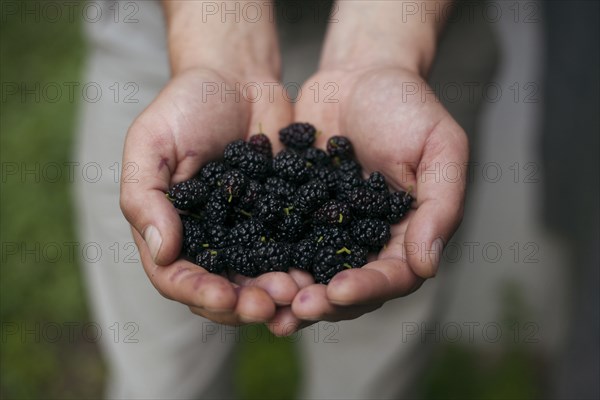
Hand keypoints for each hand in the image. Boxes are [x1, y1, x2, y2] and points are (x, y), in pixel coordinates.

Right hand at [120, 66, 298, 324]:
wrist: (236, 80)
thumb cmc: (184, 106)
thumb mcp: (151, 143)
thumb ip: (146, 196)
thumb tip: (163, 251)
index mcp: (170, 229)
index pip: (175, 276)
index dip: (198, 292)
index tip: (224, 296)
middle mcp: (208, 240)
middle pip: (221, 288)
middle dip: (244, 303)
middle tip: (270, 305)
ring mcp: (246, 232)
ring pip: (258, 277)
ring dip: (276, 293)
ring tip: (298, 294)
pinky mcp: (281, 219)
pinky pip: (292, 250)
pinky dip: (304, 265)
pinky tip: (320, 272)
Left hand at [265, 67, 466, 333]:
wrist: (360, 73)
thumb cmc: (408, 106)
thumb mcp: (441, 147)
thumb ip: (442, 205)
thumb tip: (427, 266)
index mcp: (406, 234)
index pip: (393, 275)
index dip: (368, 288)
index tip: (339, 291)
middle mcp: (366, 241)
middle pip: (349, 287)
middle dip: (324, 301)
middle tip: (298, 307)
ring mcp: (329, 230)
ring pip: (312, 274)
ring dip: (292, 293)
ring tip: (268, 303)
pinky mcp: (297, 213)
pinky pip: (281, 243)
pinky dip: (266, 260)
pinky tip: (245, 273)